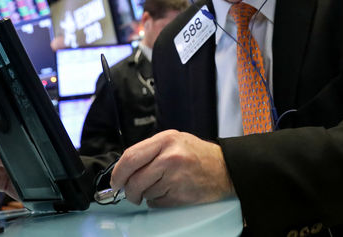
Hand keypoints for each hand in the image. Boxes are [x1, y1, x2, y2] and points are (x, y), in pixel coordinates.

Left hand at [110, 130, 234, 206]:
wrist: (227, 169)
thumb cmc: (200, 156)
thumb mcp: (176, 142)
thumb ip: (151, 151)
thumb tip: (124, 169)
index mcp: (166, 140)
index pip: (130, 156)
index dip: (118, 172)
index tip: (116, 181)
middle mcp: (169, 156)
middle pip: (133, 179)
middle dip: (128, 190)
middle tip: (130, 193)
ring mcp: (174, 176)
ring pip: (144, 192)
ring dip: (147, 195)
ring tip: (162, 187)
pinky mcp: (179, 194)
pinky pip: (156, 203)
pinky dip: (158, 202)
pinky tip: (171, 192)